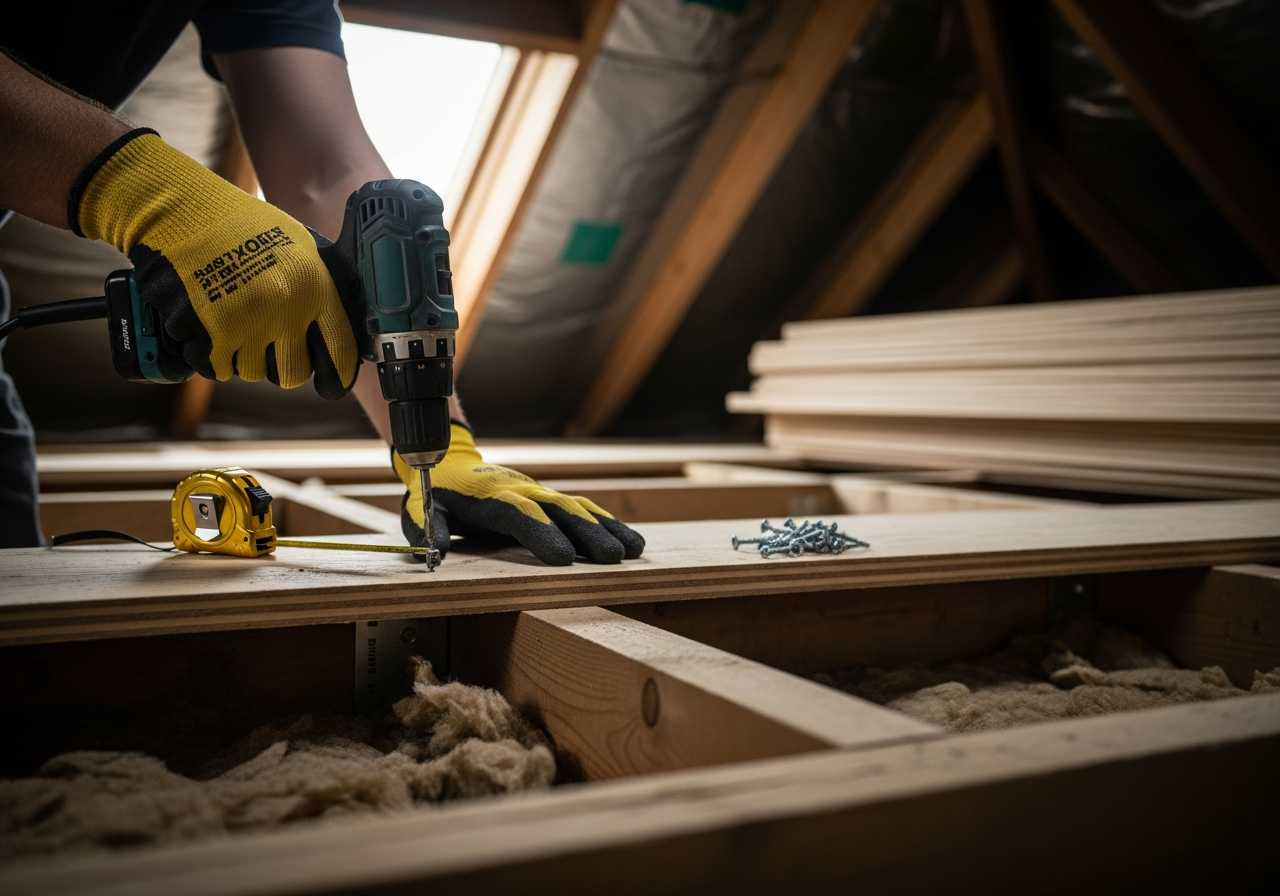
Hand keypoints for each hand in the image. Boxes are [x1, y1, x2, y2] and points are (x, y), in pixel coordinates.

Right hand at [72, 129, 357, 396]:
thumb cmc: (244, 226)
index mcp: (316, 287)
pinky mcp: (212, 335)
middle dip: (283, 365)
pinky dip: (214, 357)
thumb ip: (325, 282)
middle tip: (271, 346)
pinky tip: (212, 331)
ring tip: (237, 325)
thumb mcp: (301, 244)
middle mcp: (287, 310)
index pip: (341, 351)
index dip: (339, 373)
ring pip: (254, 372)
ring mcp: (249, 325)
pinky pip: (219, 369)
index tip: (333, 382)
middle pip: (294, 374)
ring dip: (245, 358)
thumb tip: (347, 322)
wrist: (183, 213)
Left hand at [394, 424, 645, 565]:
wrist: (452, 460)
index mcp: (491, 498)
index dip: (543, 534)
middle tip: (612, 558)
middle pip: (559, 510)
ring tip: (633, 551)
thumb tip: (436, 551)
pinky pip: (583, 507)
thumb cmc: (437, 493)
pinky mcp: (550, 497)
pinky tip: (631, 540)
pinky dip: (608, 522)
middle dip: (588, 533)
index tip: (564, 558)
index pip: (520, 515)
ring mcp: (539, 491)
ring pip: (578, 507)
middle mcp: (522, 490)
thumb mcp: (422, 509)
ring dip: (606, 528)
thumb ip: (429, 529)